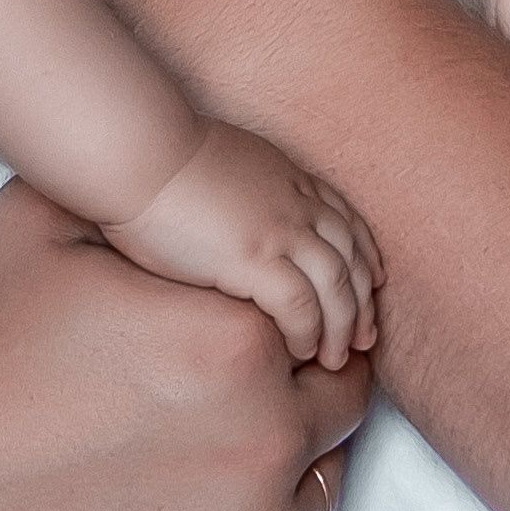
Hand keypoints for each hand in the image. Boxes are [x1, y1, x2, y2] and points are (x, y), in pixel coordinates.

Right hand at [0, 184, 369, 510]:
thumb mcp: (41, 229)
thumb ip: (145, 193)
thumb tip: (206, 163)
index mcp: (237, 345)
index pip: (320, 322)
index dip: (281, 322)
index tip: (234, 331)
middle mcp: (262, 449)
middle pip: (335, 408)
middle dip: (289, 393)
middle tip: (215, 393)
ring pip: (317, 494)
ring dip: (280, 472)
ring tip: (198, 456)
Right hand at [104, 123, 378, 363]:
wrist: (137, 151)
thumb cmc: (156, 156)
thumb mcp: (219, 159)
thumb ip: (240, 185)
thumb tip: (229, 205)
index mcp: (288, 178)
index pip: (345, 221)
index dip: (364, 256)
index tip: (373, 283)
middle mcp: (295, 203)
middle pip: (350, 257)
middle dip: (363, 301)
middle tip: (365, 338)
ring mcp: (279, 230)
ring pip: (335, 286)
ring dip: (341, 327)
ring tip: (334, 359)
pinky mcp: (253, 258)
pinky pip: (299, 305)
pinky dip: (307, 331)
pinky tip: (301, 350)